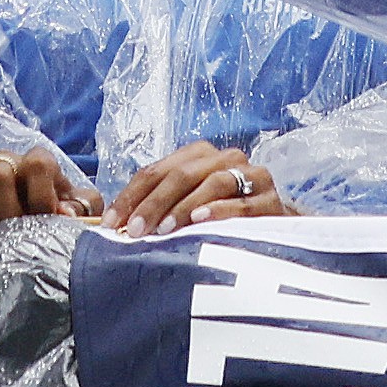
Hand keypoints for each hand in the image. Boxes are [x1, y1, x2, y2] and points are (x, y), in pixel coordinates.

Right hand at [0, 147, 88, 241]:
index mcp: (39, 163)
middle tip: (16, 233)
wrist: (33, 225)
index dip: (41, 195)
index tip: (46, 219)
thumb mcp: (80, 211)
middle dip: (8, 211)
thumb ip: (81, 208)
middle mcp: (7, 162)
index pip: (37, 162)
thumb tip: (64, 214)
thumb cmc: (60, 214)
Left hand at [102, 144, 286, 234]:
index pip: (156, 171)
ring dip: (184, 207)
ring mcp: (251, 175)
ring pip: (212, 183)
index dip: (131, 196)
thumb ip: (159, 207)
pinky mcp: (270, 198)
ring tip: (165, 229)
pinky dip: (219, 211)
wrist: (274, 227)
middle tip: (135, 231)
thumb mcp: (187, 208)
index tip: (112, 223)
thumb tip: (116, 224)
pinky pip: (242, 203)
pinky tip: (200, 221)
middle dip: (153, 203)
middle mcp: (225, 158)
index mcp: (199, 155)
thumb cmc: (221, 218)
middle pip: (181, 174)